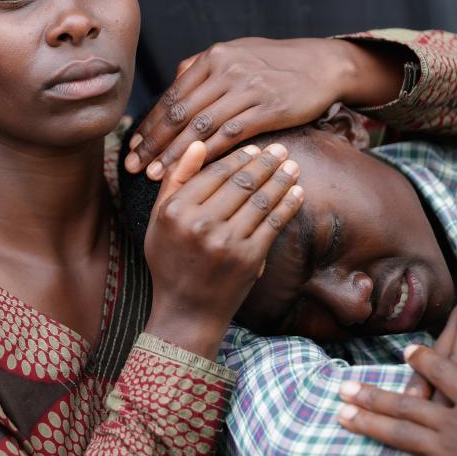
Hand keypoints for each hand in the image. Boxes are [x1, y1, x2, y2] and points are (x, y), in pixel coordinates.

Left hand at [124, 37, 404, 179]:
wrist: (322, 64)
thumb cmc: (276, 63)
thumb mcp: (236, 54)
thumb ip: (204, 67)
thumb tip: (174, 81)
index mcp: (213, 58)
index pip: (172, 96)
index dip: (150, 124)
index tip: (133, 146)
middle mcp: (225, 71)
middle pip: (180, 112)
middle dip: (154, 142)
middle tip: (135, 166)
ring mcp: (247, 89)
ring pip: (200, 127)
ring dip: (175, 154)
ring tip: (157, 174)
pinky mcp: (267, 109)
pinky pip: (230, 135)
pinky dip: (208, 154)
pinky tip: (194, 170)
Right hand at [142, 141, 303, 358]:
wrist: (187, 311)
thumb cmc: (171, 262)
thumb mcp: (159, 220)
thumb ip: (177, 180)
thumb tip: (198, 144)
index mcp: (175, 211)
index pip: (214, 173)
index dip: (239, 157)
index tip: (256, 148)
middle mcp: (199, 224)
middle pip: (240, 182)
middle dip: (265, 163)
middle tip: (280, 149)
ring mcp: (226, 242)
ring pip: (260, 200)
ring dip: (281, 179)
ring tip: (292, 166)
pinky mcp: (249, 259)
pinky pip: (273, 223)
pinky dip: (288, 204)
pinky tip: (297, 192)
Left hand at [339, 345, 456, 455]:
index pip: (445, 373)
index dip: (423, 362)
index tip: (406, 352)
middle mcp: (453, 420)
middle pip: (405, 403)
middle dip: (372, 395)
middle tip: (343, 388)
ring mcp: (447, 449)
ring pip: (399, 433)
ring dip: (368, 425)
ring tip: (341, 418)